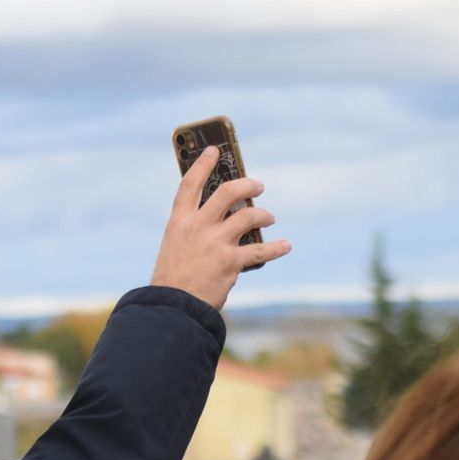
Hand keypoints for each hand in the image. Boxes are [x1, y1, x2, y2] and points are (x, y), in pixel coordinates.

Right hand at [149, 146, 290, 309]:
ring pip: (249, 216)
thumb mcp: (174, 247)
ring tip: (270, 218)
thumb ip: (193, 230)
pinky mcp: (231, 262)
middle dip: (247, 185)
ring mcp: (215, 243)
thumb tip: (224, 219)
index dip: (203, 164)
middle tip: (258, 186)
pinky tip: (285, 245)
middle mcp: (198, 227)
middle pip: (227, 192)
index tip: (214, 151)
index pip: (190, 184)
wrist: (174, 308)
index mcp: (179, 222)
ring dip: (264, 215)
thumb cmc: (173, 280)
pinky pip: (261, 250)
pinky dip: (277, 247)